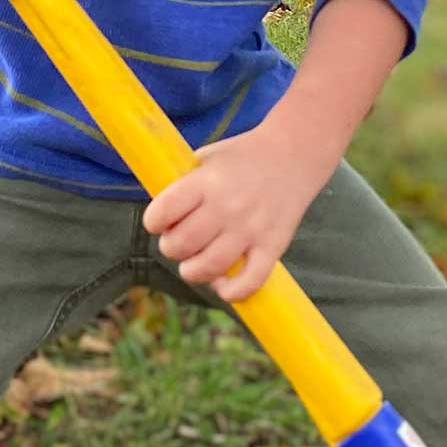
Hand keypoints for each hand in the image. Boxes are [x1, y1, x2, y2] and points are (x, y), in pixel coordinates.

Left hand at [142, 121, 334, 303]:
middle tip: (179, 242)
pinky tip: (222, 286)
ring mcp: (251, 228)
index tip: (159, 222)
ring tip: (194, 264)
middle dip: (171, 248)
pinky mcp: (273, 245)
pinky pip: (250, 281)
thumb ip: (183, 186)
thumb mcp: (206, 159)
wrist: (293, 154)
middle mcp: (227, 206)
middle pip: (181, 245)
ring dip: (192, 272)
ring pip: (209, 267)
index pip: (163, 212)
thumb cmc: (242, 158)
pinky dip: (232, 292)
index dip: (154, 222)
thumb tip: (160, 219)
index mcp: (206, 182)